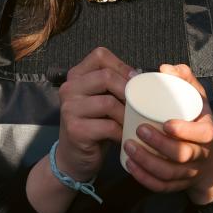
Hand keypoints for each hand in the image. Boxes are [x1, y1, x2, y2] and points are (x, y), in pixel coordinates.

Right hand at [56, 46, 133, 181]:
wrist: (74, 157)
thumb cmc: (94, 126)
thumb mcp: (102, 100)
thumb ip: (115, 85)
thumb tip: (143, 77)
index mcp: (76, 76)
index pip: (100, 56)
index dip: (122, 66)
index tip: (135, 81)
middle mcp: (69, 88)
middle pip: (106, 77)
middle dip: (129, 91)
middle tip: (139, 104)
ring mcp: (69, 109)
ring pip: (108, 102)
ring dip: (127, 115)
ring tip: (134, 122)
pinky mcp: (75, 129)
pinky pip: (108, 126)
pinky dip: (122, 132)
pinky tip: (125, 136)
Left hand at [122, 63, 212, 203]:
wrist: (210, 157)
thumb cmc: (197, 120)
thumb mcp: (197, 98)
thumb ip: (184, 79)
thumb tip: (165, 68)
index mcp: (207, 133)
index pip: (201, 135)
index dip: (184, 131)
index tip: (165, 123)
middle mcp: (200, 155)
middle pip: (182, 155)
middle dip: (159, 145)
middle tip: (139, 130)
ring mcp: (189, 173)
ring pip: (169, 174)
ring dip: (147, 162)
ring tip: (128, 147)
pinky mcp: (178, 185)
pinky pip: (162, 187)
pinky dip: (145, 178)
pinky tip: (130, 166)